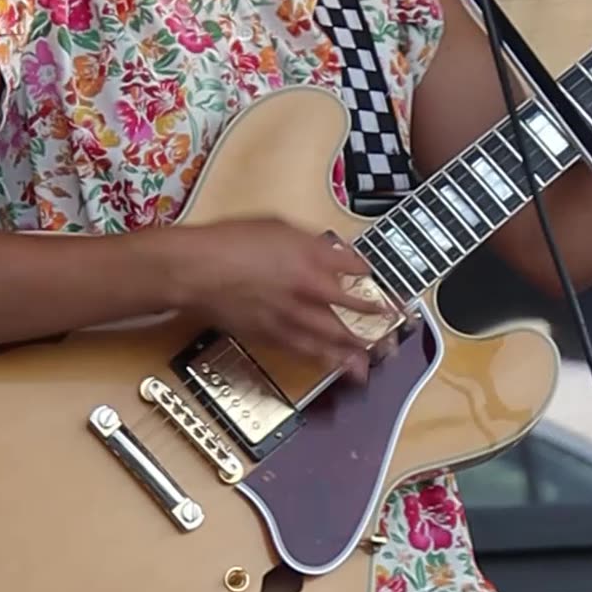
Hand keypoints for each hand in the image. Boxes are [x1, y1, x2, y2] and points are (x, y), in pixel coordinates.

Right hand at [163, 218, 392, 380]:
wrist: (196, 269)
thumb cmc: (229, 241)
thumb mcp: (275, 226)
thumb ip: (306, 241)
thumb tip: (327, 249)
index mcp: (311, 257)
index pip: (353, 268)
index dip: (369, 275)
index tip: (376, 279)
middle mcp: (309, 288)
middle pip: (353, 308)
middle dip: (378, 318)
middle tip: (395, 325)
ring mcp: (292, 315)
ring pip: (334, 336)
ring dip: (359, 347)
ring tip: (377, 356)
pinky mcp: (272, 335)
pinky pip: (307, 351)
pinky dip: (327, 359)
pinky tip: (339, 366)